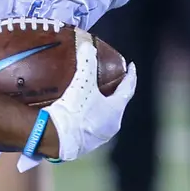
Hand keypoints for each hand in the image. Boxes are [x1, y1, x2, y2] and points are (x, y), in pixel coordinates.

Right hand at [42, 31, 136, 161]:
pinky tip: (80, 112)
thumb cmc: (75, 111)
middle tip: (112, 79)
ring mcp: (100, 137)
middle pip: (118, 104)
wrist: (57, 139)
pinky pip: (92, 126)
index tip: (132, 66)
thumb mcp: (82, 84)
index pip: (128, 89)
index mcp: (116, 110)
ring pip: (105, 117)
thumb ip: (87, 63)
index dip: (131, 76)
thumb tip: (88, 46)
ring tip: (95, 95)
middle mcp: (112, 125)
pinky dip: (90, 116)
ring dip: (102, 106)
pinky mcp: (86, 144)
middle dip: (116, 92)